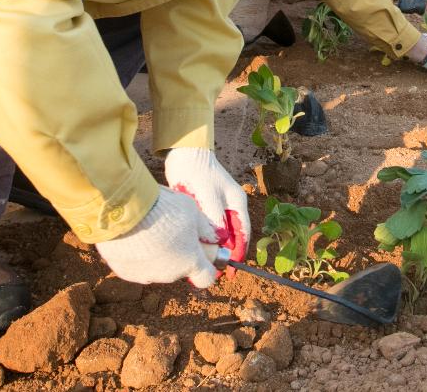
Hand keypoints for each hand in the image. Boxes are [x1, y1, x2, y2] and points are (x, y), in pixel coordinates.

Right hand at [94, 187, 220, 285]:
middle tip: (172, 231)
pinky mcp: (125, 272)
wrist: (123, 210)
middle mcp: (169, 275)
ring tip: (149, 231)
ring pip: (157, 267)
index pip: (206, 278)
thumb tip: (211, 238)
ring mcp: (145, 275)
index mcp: (190, 262)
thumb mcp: (193, 211)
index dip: (206, 265)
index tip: (203, 252)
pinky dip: (137, 255)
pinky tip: (133, 236)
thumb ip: (204, 228)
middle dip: (179, 254)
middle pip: (179, 269)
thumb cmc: (164, 208)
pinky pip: (136, 265)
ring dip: (157, 255)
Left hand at [164, 147, 249, 265]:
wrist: (184, 153)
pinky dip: (203, 240)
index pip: (242, 234)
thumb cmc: (197, 172)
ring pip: (219, 234)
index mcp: (237, 203)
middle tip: (213, 273)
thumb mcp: (207, 196)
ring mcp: (218, 206)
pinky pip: (207, 228)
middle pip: (232, 236)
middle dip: (224, 255)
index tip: (229, 272)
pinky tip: (194, 249)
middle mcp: (230, 207)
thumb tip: (220, 241)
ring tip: (202, 265)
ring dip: (213, 249)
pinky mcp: (205, 206)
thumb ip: (214, 219)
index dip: (237, 254)